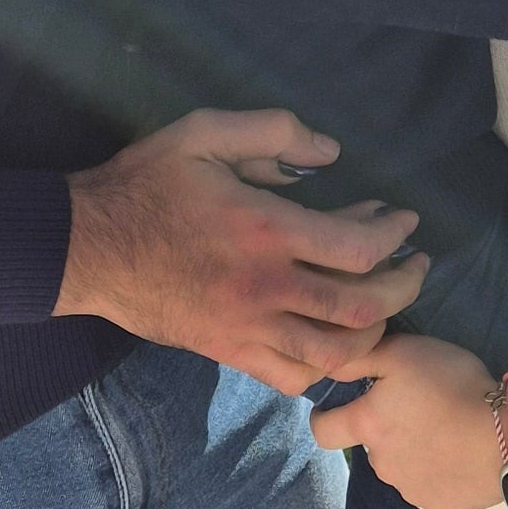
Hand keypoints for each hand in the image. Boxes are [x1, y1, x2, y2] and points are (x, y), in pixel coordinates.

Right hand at [55, 108, 426, 393]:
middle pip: (360, 307)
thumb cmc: (149, 183)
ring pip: (333, 353)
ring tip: (388, 302)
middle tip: (416, 261)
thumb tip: (330, 152)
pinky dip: (327, 366)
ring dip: (375, 330)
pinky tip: (337, 339)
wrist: (91, 247)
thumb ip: (273, 133)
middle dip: (404, 285)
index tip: (405, 219)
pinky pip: (292, 376)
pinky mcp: (228, 352)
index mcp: (265, 230)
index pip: (357, 248)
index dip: (394, 234)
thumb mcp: (205, 132)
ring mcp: (246, 328)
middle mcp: (264, 288)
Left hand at [312, 334, 506, 508]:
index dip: (322, 418)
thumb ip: (361, 357)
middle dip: (385, 427)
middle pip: (372, 444)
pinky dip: (440, 471)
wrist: (505, 438)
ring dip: (413, 449)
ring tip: (444, 427)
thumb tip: (330, 365)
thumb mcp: (403, 352)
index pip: (324, 430)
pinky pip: (432, 486)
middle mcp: (381, 464)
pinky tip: (460, 452)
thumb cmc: (451, 387)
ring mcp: (411, 491)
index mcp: (369, 426)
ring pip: (402, 466)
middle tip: (416, 405)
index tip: (330, 409)